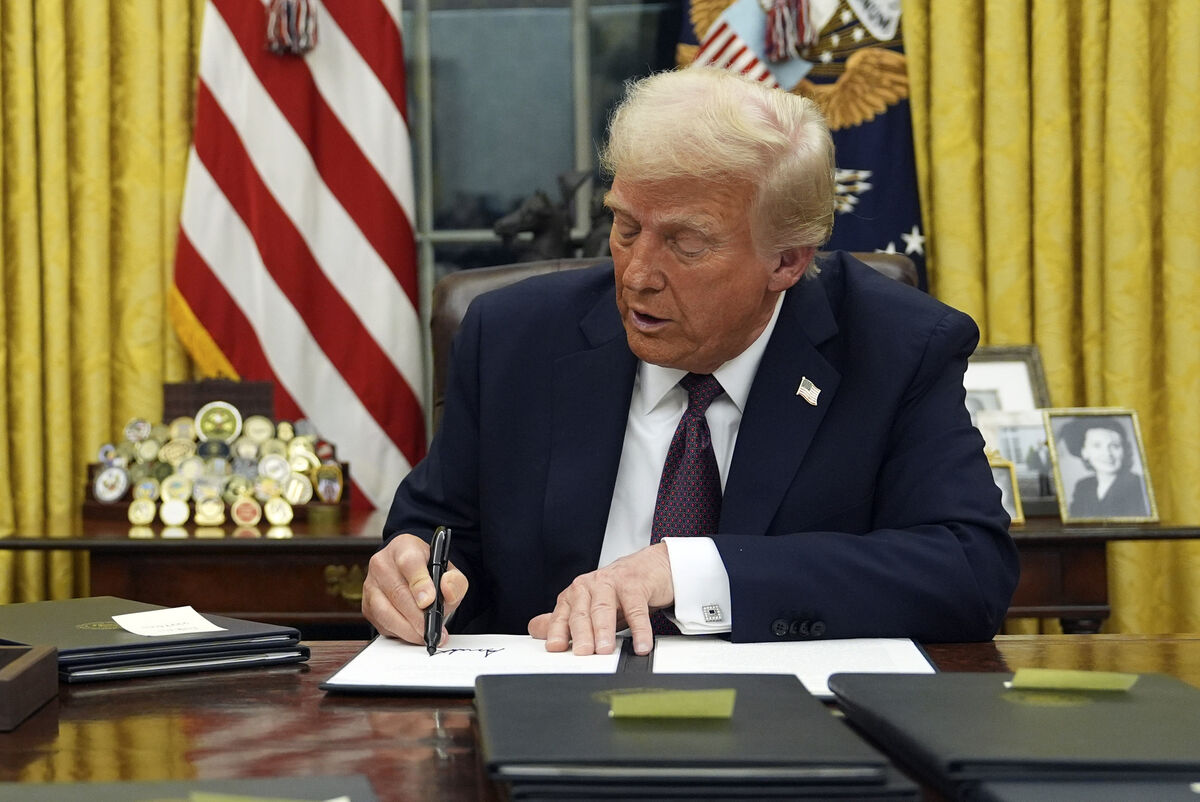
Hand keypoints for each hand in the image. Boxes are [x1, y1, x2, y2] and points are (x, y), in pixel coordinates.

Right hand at [362, 533, 468, 645]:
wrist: (412, 575)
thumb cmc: (429, 572)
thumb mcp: (449, 571)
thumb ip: (455, 580)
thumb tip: (446, 589)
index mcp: (404, 547)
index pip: (408, 562)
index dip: (419, 583)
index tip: (429, 601)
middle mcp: (382, 563)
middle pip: (397, 592)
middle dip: (417, 616)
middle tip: (432, 629)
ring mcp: (371, 584)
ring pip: (385, 611)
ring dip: (407, 628)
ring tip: (425, 635)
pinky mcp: (367, 605)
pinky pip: (381, 623)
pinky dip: (399, 633)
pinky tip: (414, 634)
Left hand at [527, 543, 672, 655]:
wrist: (650, 566)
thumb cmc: (617, 591)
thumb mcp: (590, 607)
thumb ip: (564, 619)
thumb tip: (535, 630)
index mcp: (575, 594)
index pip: (562, 615)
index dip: (557, 631)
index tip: (555, 647)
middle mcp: (590, 586)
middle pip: (582, 613)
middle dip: (581, 634)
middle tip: (583, 653)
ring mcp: (612, 582)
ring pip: (604, 608)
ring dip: (604, 630)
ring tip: (605, 650)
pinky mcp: (635, 584)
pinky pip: (636, 608)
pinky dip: (640, 629)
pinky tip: (641, 644)